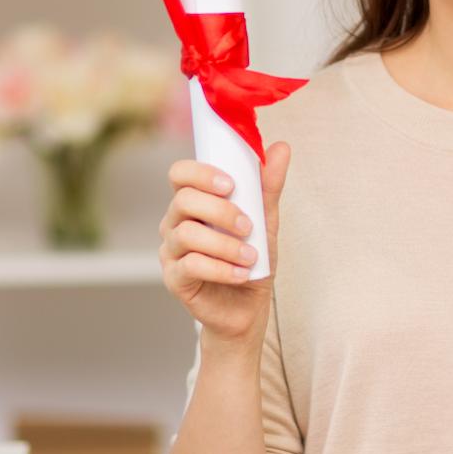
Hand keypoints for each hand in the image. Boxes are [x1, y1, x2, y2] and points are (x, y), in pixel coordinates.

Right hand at [158, 142, 291, 349]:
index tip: (231, 184)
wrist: (247, 305)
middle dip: (220, 211)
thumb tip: (282, 147)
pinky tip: (241, 274)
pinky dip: (221, 269)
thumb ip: (268, 186)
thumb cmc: (251, 257)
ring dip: (225, 244)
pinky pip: (190, 266)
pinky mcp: (174, 279)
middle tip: (248, 226)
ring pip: (187, 235)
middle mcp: (175, 223)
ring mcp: (171, 251)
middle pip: (183, 201)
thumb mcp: (265, 220)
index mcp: (193, 202)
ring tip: (251, 256)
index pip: (180, 174)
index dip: (201, 173)